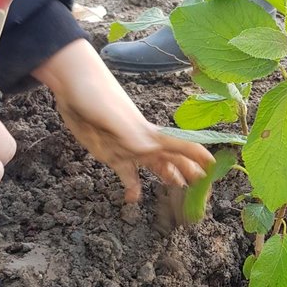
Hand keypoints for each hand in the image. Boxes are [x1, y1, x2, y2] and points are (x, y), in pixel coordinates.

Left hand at [33, 39, 211, 201]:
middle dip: (188, 171)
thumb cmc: (96, 94)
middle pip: (171, 159)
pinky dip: (132, 187)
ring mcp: (127, 149)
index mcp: (148, 134)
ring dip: (167, 177)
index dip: (197, 155)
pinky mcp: (110, 154)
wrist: (73, 86)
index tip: (213, 167)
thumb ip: (128, 132)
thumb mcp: (113, 114)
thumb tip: (145, 149)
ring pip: (154, 167)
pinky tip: (132, 200)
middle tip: (202, 188)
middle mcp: (143, 143)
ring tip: (179, 190)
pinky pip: (126, 174)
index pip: (180, 145)